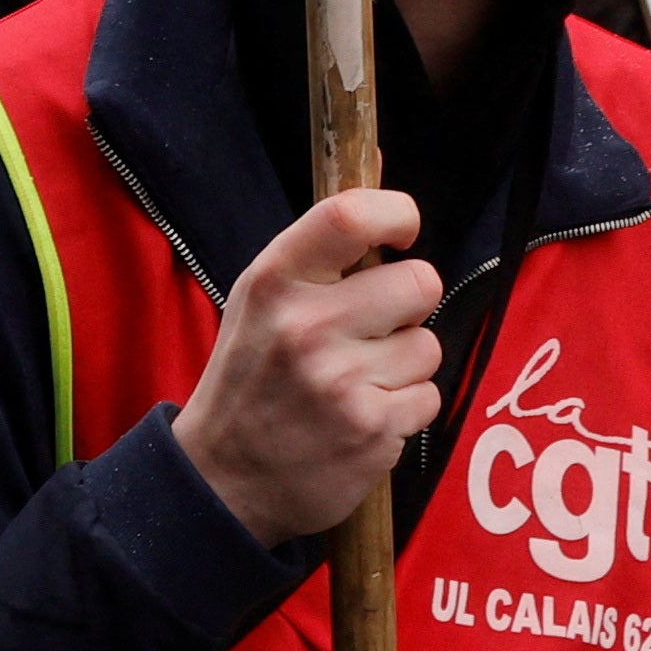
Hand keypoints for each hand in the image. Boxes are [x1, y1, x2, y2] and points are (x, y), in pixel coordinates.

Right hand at [173, 188, 444, 548]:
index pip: (352, 215)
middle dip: (409, 304)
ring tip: (359, 381)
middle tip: (376, 327)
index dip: (397, 214)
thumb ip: (321, 248)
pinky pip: (428, 399)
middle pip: (420, 283)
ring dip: (405, 364)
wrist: (221, 480)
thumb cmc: (250, 377)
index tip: (403, 231)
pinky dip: (404, 410)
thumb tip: (383, 170)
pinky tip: (363, 417)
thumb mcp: (262, 300)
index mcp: (276, 281)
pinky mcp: (371, 434)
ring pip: (429, 347)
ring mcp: (342, 385)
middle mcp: (307, 328)